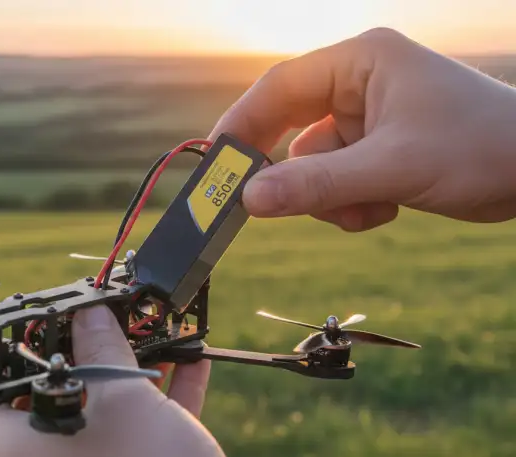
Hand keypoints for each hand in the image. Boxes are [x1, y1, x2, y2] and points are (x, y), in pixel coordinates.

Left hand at [0, 305, 223, 456]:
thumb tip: (89, 313)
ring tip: (147, 336)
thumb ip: (103, 349)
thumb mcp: (125, 397)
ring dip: (123, 372)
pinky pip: (132, 430)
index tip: (18, 336)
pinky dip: (155, 399)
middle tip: (94, 324)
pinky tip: (189, 363)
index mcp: (16, 448)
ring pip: (93, 412)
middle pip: (41, 400)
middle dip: (76, 355)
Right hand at [209, 27, 515, 230]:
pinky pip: (335, 182)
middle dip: (293, 172)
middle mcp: (358, 84)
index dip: (242, 123)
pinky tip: (385, 208)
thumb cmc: (483, 146)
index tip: (216, 162)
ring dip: (331, 197)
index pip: (279, 86)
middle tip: (261, 203)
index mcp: (360, 62)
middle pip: (290, 129)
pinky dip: (350, 204)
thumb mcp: (392, 167)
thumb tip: (250, 200)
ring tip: (372, 206)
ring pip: (312, 166)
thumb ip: (317, 185)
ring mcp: (367, 119)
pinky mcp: (376, 150)